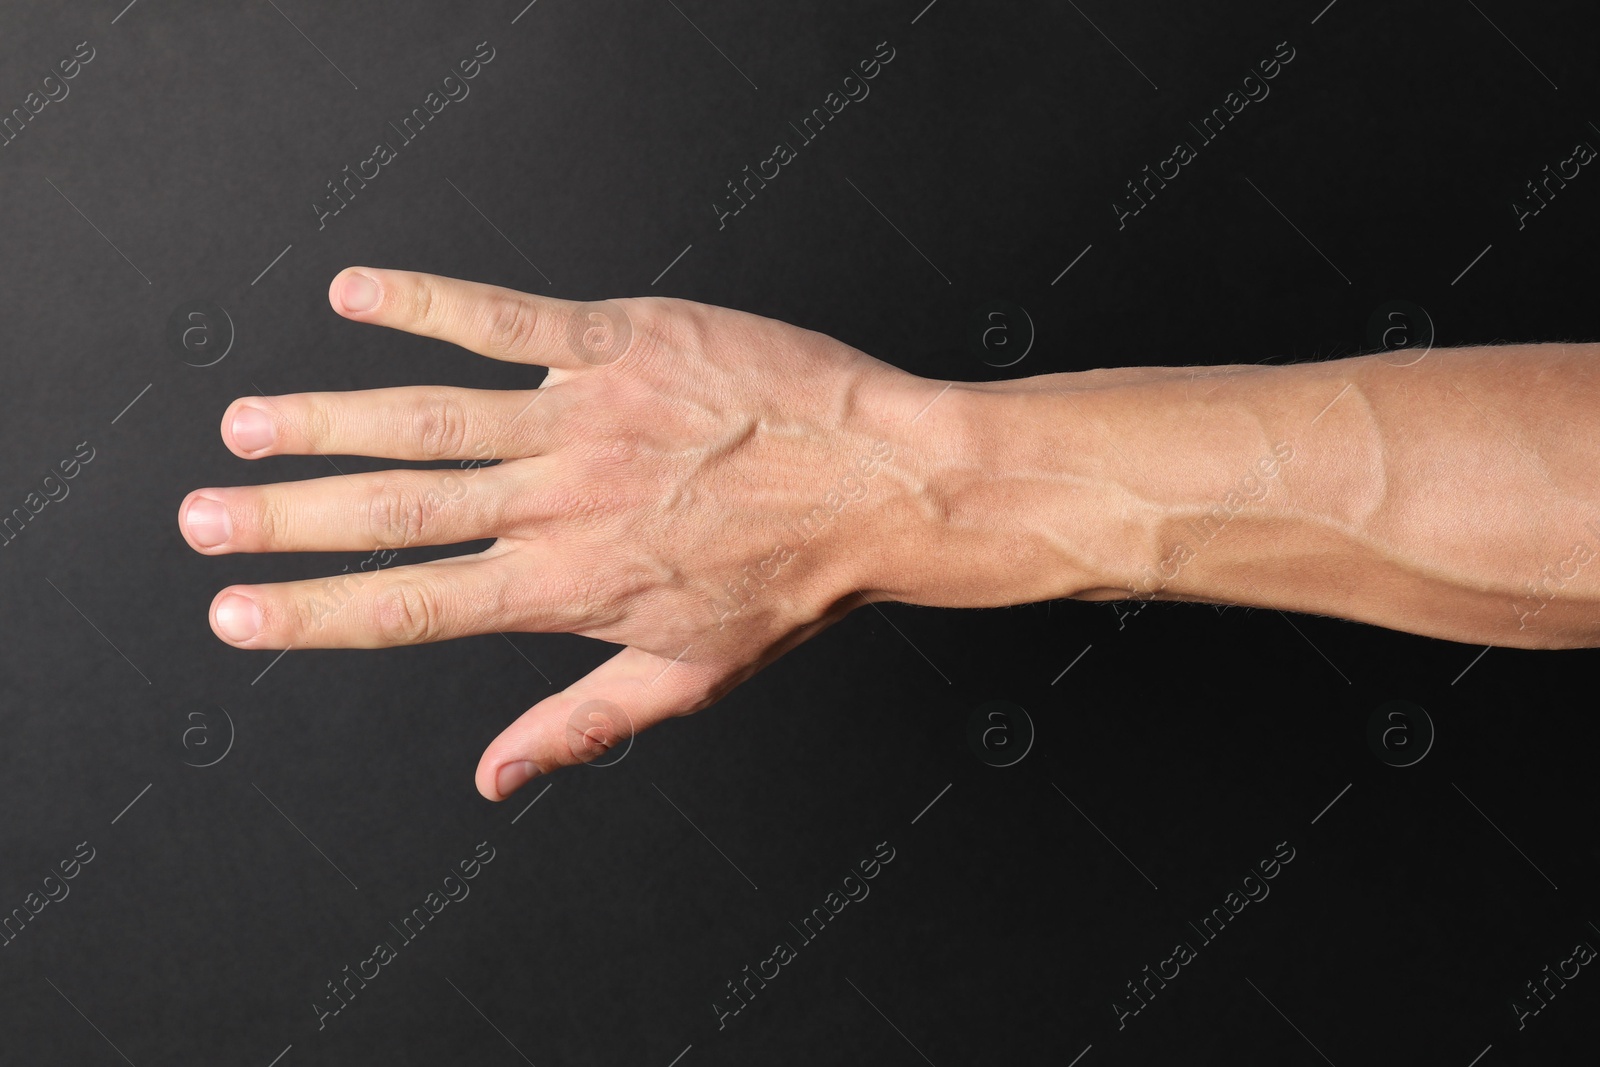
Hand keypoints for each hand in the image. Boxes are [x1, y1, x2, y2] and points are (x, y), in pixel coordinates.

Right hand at [179, 268, 956, 798]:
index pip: (412, 606)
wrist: (883, 486)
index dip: (313, 613)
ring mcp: (586, 417)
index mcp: (568, 588)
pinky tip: (355, 294)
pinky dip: (425, 305)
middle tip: (199, 516)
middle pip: (395, 512)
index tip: (236, 612)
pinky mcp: (620, 343)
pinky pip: (506, 320)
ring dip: (326, 420)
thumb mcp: (689, 678)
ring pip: (429, 418)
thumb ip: (581, 724)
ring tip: (247, 422)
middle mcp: (561, 503)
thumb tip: (495, 780)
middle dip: (284, 518)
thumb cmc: (793, 583)